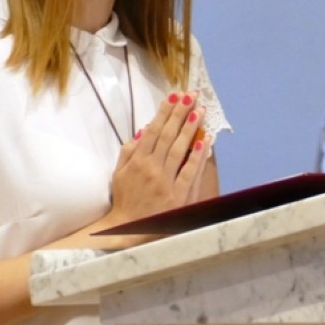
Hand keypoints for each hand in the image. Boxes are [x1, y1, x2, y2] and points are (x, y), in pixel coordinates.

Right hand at [107, 90, 211, 223]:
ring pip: (179, 149)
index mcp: (137, 162)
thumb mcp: (119, 174)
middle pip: (168, 135)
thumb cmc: (125, 200)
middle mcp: (151, 169)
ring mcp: (165, 182)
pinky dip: (198, 155)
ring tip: (199, 110)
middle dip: (180, 113)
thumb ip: (129, 151)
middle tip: (191, 95)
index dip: (165, 112)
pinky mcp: (178, 195)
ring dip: (190, 127)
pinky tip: (205, 139)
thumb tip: (144, 130)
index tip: (175, 95)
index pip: (153, 131)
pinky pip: (190, 171)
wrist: (128, 229)